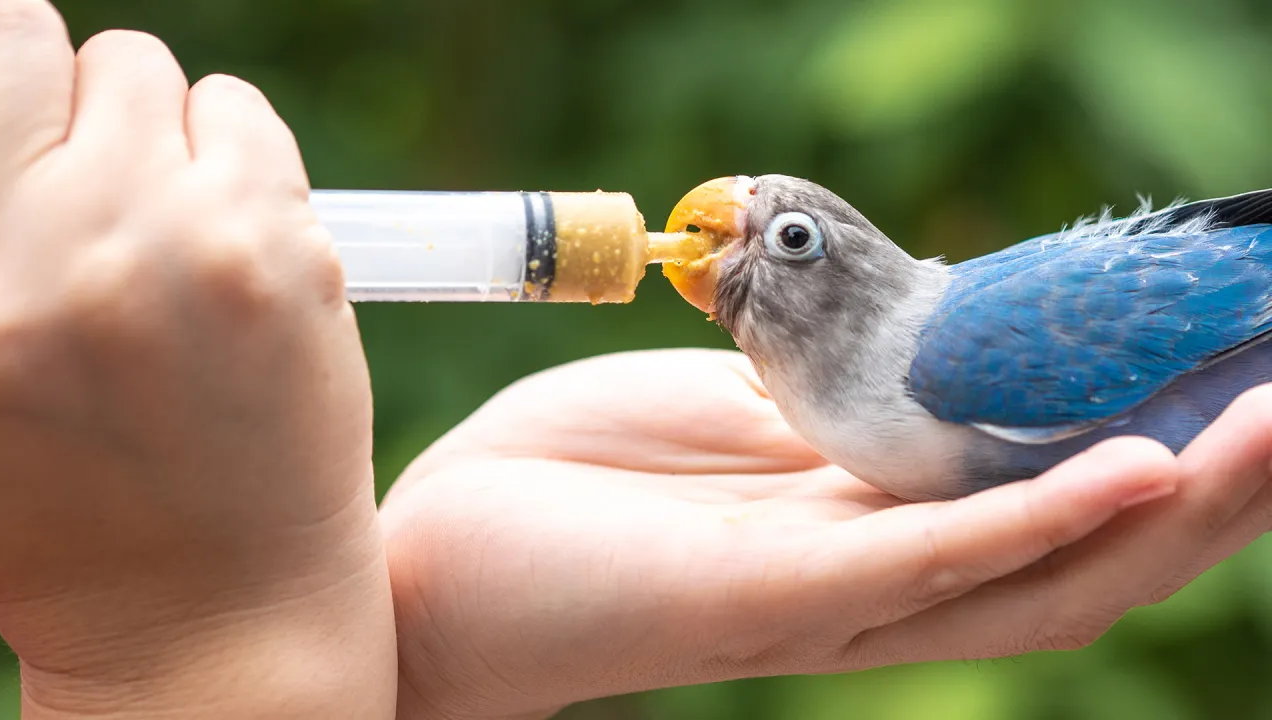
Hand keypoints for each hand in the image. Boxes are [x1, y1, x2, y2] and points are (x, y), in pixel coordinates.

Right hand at [0, 4, 392, 716]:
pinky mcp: (287, 255)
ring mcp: (184, 244)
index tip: (28, 131)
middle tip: (94, 191)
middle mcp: (58, 250)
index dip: (8, 85)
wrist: (213, 611)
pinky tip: (232, 249)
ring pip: (159, 77)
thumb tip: (3, 119)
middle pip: (53, 48)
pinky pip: (248, 120)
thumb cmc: (72, 513)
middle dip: (73, 110)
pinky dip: (239, 162)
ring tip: (168, 235)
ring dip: (161, 138)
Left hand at [381, 348, 1271, 719]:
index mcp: (867, 523)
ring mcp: (832, 597)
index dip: (1158, 435)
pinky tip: (1129, 474)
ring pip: (1038, 571)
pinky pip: (929, 562)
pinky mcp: (774, 596)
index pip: (1046, 490)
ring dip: (1168, 501)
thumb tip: (921, 345)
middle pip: (1081, 547)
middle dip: (1210, 479)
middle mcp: (876, 578)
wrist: (447, 561)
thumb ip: (833, 395)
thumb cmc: (580, 484)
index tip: (1233, 352)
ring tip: (1267, 426)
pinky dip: (1039, 519)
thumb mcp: (729, 411)